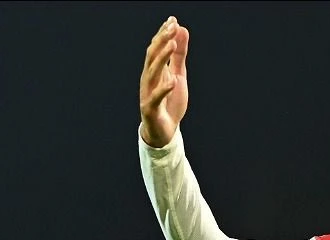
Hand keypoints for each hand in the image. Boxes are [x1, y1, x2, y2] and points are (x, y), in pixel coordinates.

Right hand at [138, 16, 189, 147]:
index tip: (173, 20)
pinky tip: (172, 82)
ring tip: (172, 45)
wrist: (164, 131)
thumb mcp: (178, 75)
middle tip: (171, 27)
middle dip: (161, 41)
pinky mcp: (150, 109)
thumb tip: (182, 30)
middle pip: (152, 56)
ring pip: (152, 73)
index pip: (157, 48)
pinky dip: (163, 89)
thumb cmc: (170, 101)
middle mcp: (148, 79)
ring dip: (162, 58)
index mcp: (154, 70)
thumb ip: (179, 55)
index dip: (163, 34)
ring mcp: (148, 93)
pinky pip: (155, 98)